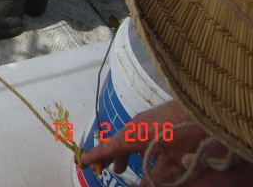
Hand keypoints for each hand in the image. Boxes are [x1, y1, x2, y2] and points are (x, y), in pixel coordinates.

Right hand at [80, 101, 228, 184]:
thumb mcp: (172, 162)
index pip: (108, 148)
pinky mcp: (155, 116)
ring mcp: (144, 119)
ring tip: (121, 168)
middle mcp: (134, 125)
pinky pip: (136, 132)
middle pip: (115, 142)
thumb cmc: (185, 136)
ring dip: (122, 153)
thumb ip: (155, 176)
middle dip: (108, 157)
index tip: (82, 161)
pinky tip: (142, 153)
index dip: (96, 156)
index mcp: (133, 136)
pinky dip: (133, 145)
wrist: (203, 109)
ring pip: (127, 137)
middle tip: (102, 171)